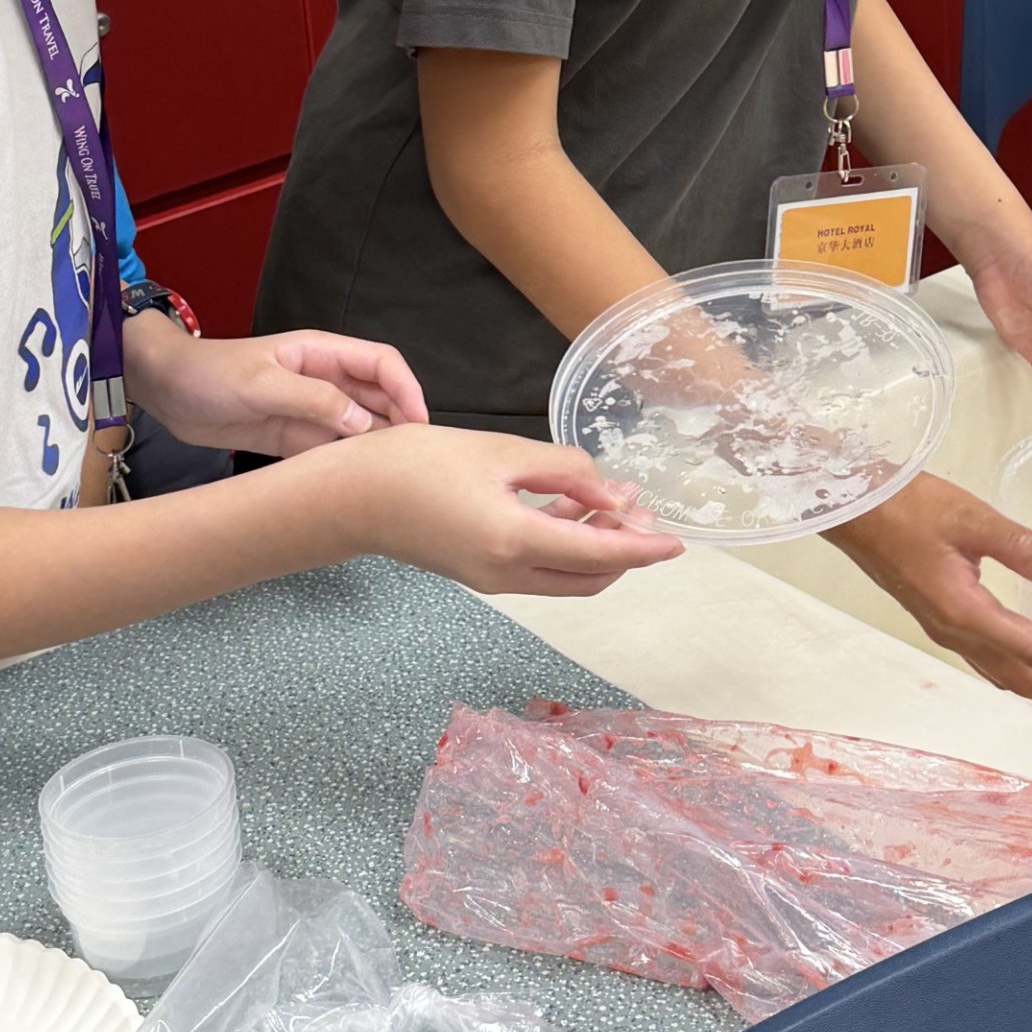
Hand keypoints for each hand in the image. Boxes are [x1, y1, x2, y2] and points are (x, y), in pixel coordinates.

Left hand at [123, 312, 426, 455]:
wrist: (166, 391)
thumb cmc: (211, 375)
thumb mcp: (263, 384)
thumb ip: (315, 401)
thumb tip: (364, 424)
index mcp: (322, 354)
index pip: (381, 364)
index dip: (407, 389)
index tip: (419, 424)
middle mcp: (324, 381)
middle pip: (377, 398)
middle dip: (398, 423)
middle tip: (410, 462)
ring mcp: (309, 410)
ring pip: (358, 428)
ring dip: (373, 448)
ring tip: (388, 478)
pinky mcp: (292, 438)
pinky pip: (329, 451)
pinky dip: (345, 465)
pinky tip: (353, 485)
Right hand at [328, 425, 684, 596]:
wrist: (353, 497)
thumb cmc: (418, 465)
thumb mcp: (499, 452)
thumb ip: (562, 471)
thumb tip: (613, 496)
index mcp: (516, 542)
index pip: (601, 555)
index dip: (644, 549)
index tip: (678, 542)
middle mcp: (509, 573)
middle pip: (589, 577)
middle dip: (626, 550)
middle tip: (646, 510)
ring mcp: (493, 579)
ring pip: (565, 575)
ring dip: (596, 546)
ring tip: (618, 502)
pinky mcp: (479, 571)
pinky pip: (539, 567)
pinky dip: (565, 543)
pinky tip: (570, 505)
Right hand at [828, 472, 1031, 708]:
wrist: (854, 507)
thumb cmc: (904, 506)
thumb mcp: (970, 516)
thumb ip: (1021, 546)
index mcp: (964, 612)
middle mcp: (953, 631)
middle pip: (1018, 676)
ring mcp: (941, 627)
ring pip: (999, 672)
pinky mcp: (936, 616)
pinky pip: (983, 657)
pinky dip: (1014, 667)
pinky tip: (1025, 654)